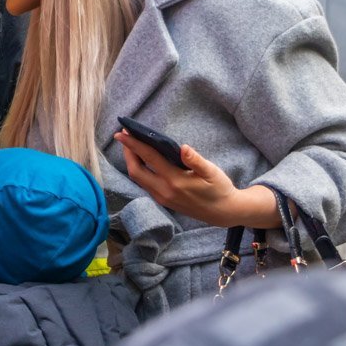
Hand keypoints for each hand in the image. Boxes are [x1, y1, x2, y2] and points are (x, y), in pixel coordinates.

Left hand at [114, 131, 279, 228]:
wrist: (223, 213)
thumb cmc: (219, 189)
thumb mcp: (212, 172)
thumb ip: (196, 160)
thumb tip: (183, 148)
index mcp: (175, 181)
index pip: (149, 158)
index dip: (134, 144)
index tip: (122, 132)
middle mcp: (164, 191)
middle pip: (135, 171)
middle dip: (127, 153)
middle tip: (125, 136)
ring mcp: (162, 198)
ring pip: (138, 179)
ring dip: (132, 162)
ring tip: (132, 145)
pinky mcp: (163, 201)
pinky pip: (145, 184)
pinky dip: (140, 170)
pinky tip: (143, 160)